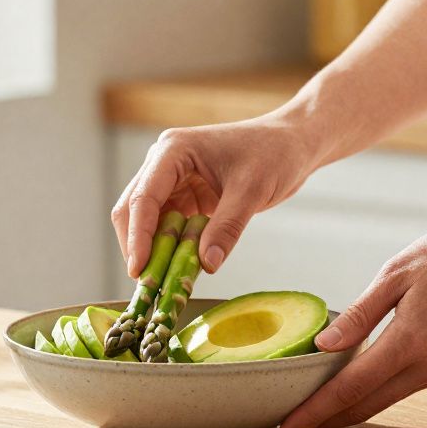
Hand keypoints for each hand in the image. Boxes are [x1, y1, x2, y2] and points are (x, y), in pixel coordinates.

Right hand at [111, 115, 318, 276]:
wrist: (292, 144)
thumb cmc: (274, 153)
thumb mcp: (251, 191)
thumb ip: (227, 228)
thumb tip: (206, 264)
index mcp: (173, 151)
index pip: (143, 197)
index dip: (137, 236)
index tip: (139, 270)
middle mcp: (164, 163)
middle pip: (134, 209)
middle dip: (138, 246)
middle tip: (148, 283)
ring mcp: (173, 180)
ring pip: (147, 222)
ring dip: (154, 250)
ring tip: (164, 280)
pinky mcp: (185, 196)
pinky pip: (169, 227)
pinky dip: (172, 248)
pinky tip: (180, 267)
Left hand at [278, 212, 426, 427]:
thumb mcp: (396, 273)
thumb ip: (359, 315)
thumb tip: (323, 346)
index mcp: (410, 341)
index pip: (350, 388)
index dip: (315, 412)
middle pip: (365, 406)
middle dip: (324, 422)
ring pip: (384, 400)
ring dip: (347, 410)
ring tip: (310, 411)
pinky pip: (402, 386)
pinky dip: (372, 392)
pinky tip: (349, 387)